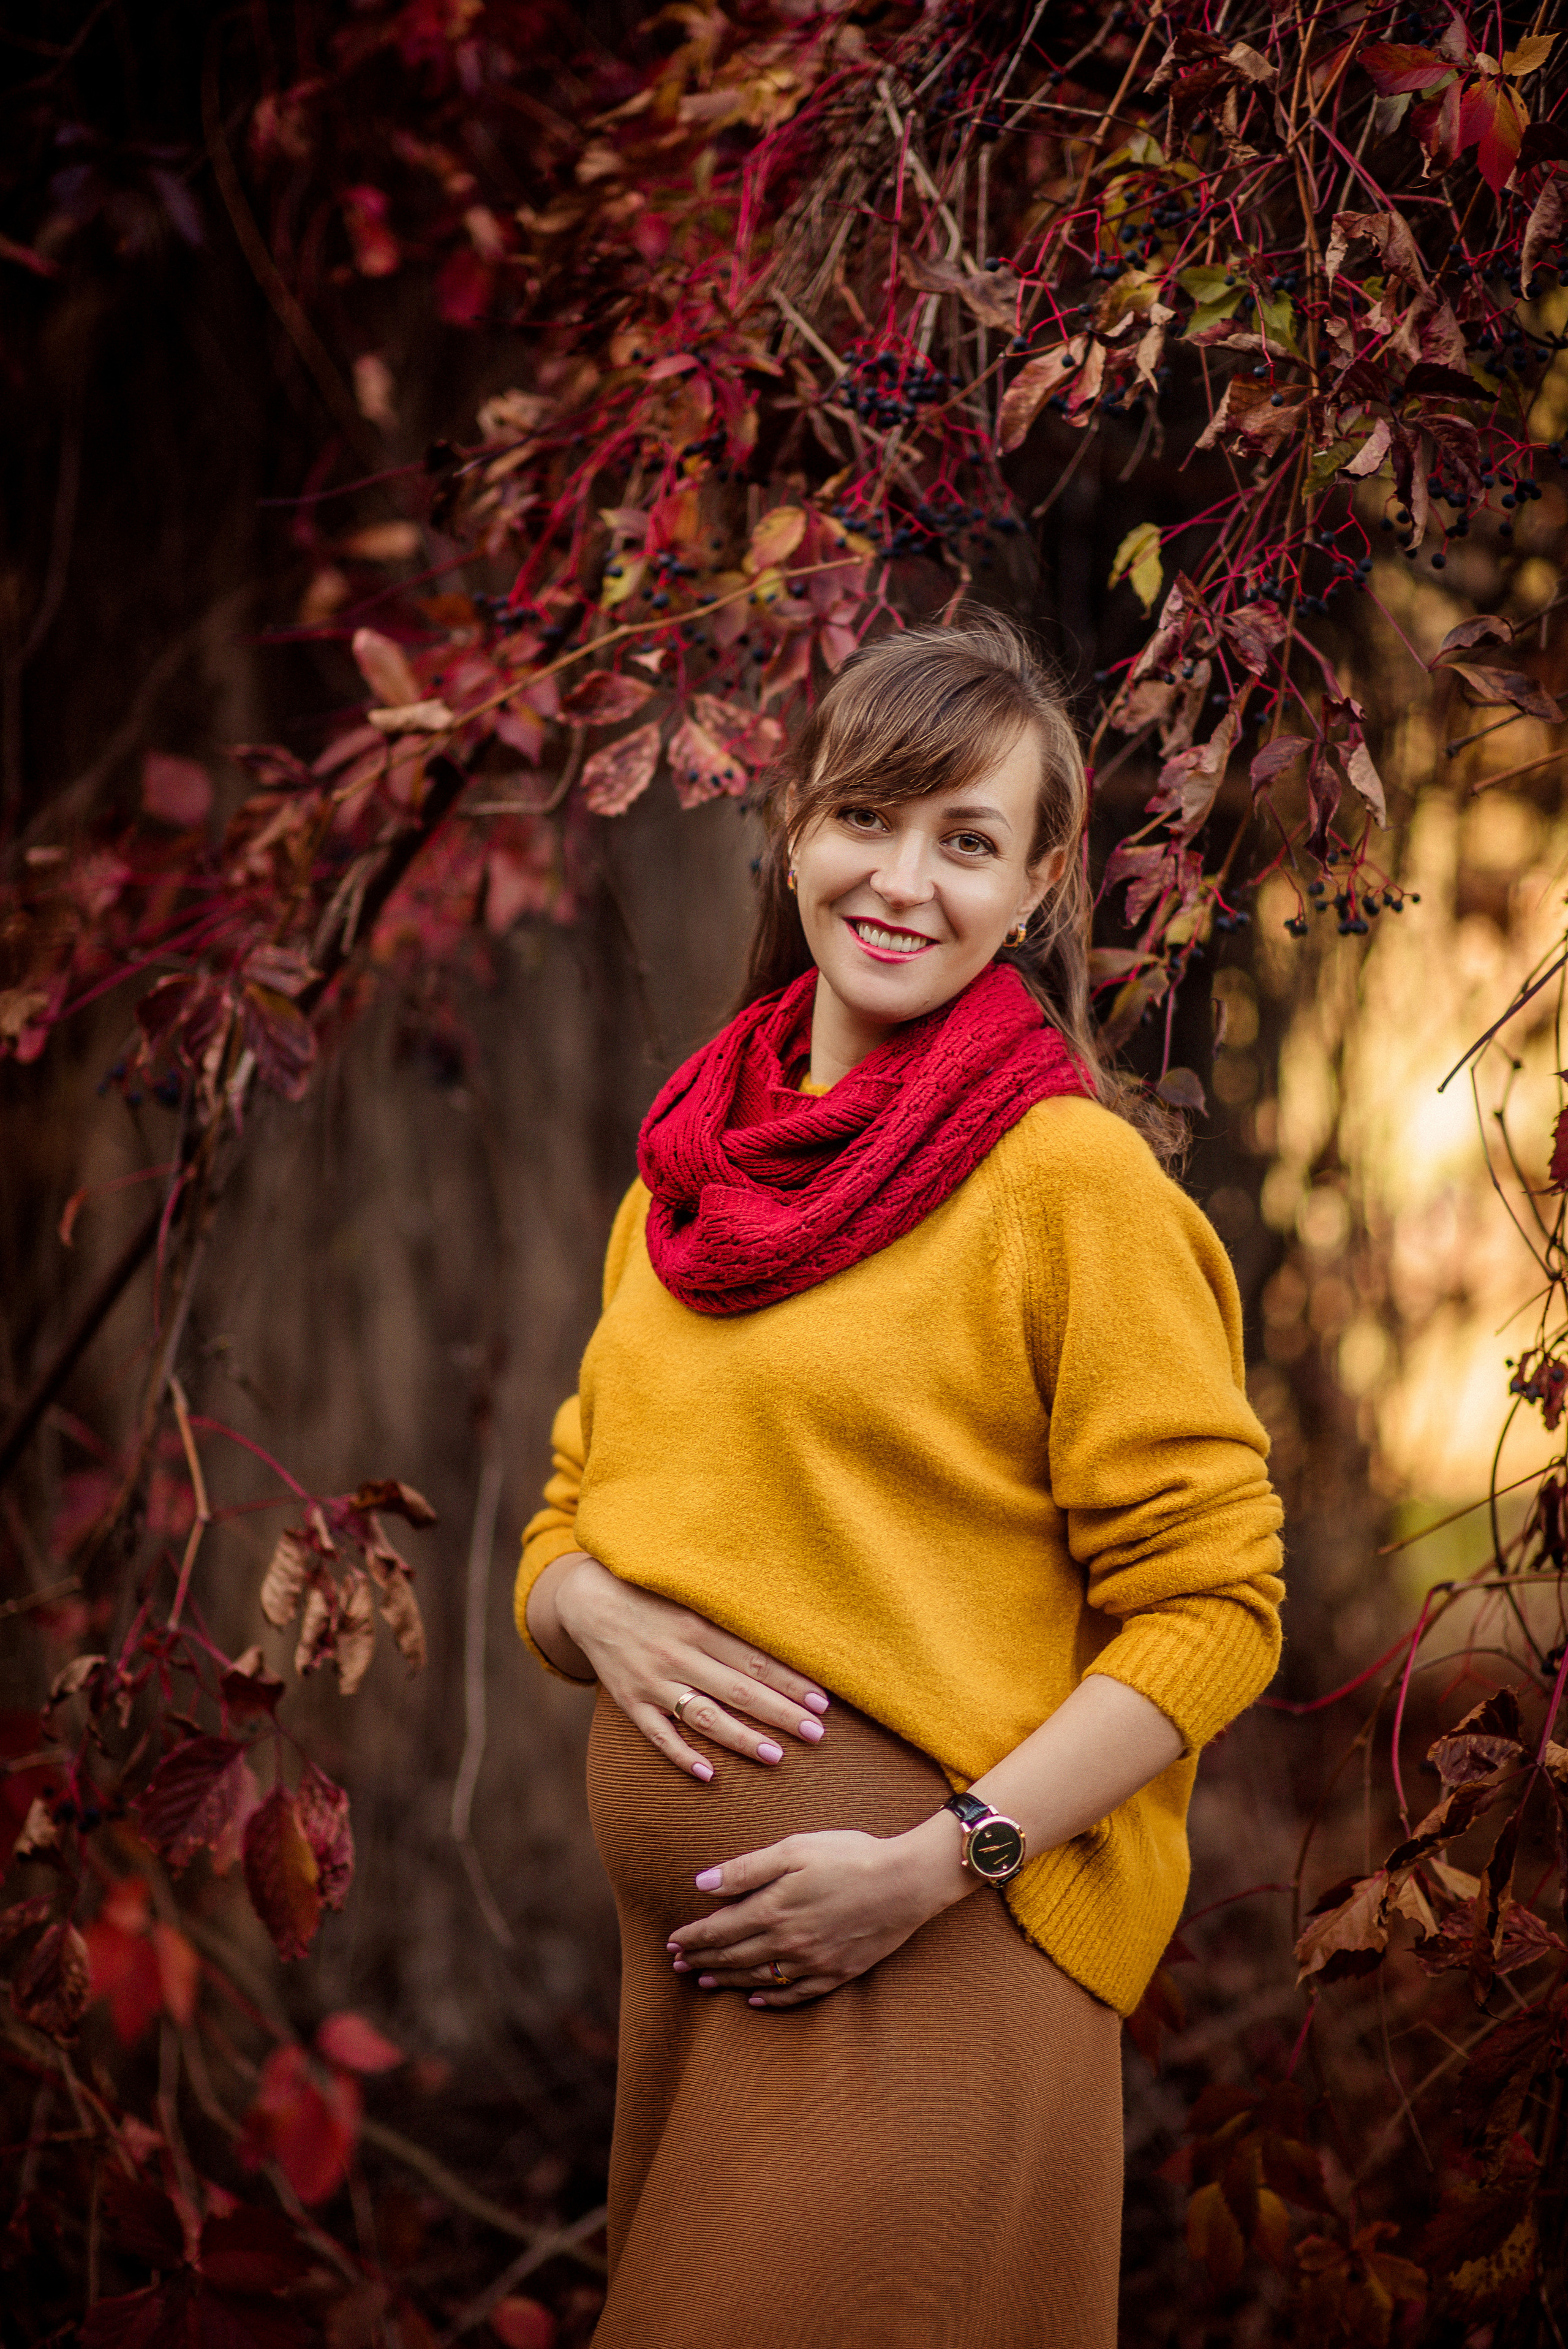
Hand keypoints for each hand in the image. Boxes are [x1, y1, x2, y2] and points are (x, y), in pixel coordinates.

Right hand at [551, 1553, 829, 1781]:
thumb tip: (785, 1634)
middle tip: (816, 1733)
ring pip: (704, 1717)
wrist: (589, 1601)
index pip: (755, 1660)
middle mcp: (678, 1655)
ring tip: (776, 1756)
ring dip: (741, 1738)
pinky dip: (681, 1755)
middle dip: (780, 1713)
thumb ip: (730, 1619)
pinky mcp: (630, 1703)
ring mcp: (652, 1682)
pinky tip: (708, 1774)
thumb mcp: (693, 1599)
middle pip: (738, 1690)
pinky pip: (657, 1735)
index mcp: (699, 1626)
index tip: (822, 1701)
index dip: (791, 1682)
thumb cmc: (654, 1598)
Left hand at [665, 1816, 970, 2006]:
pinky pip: (795, 1995)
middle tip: (678, 1965)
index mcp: (772, 1911)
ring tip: (705, 1982)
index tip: (672, 1942)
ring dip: (727, 1982)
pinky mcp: (836, 1974)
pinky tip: (756, 2000)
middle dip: (702, 1961)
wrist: (906, 1882)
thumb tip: (701, 1885)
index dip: (692, 1938)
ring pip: (758, 1979)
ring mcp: (812, 1963)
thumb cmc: (849, 1856)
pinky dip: (770, 2000)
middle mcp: (787, 1944)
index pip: (718, 1931)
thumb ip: (745, 1870)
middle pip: (733, 1958)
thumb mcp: (794, 1849)